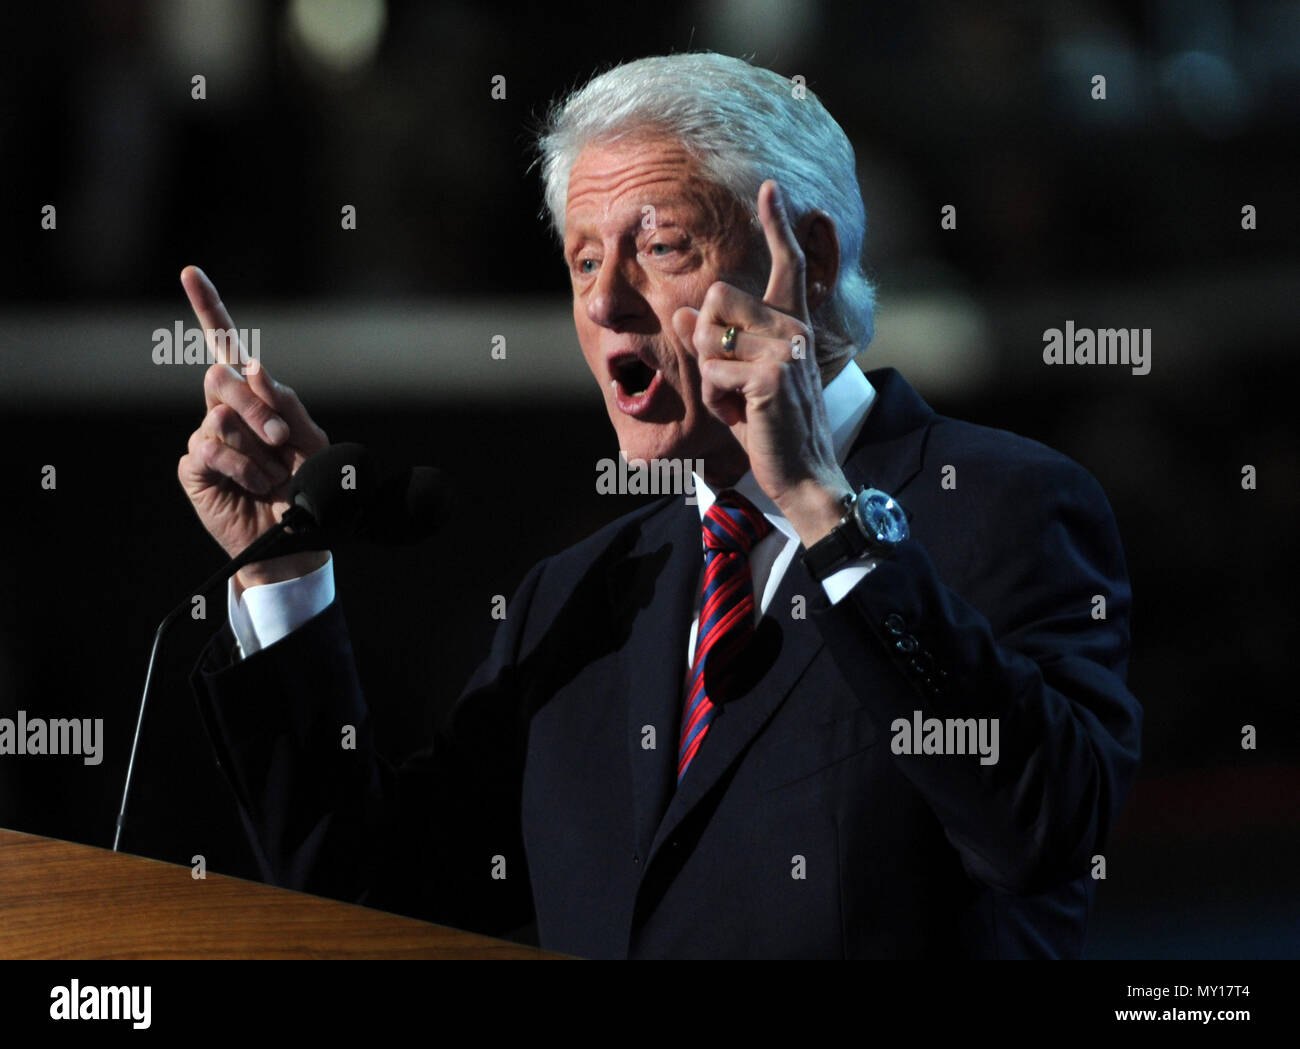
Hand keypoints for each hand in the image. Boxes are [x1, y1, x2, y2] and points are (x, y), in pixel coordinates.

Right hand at [175, 266, 330, 589]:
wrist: (300, 541)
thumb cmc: (312, 490)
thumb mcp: (315, 442)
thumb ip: (289, 402)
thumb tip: (255, 367)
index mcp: (258, 397)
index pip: (228, 346)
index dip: (209, 308)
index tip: (190, 272)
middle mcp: (227, 410)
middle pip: (223, 376)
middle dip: (258, 406)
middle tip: (282, 439)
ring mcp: (208, 437)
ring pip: (220, 415)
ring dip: (259, 449)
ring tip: (275, 478)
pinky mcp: (195, 467)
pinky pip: (211, 449)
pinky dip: (243, 468)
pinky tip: (256, 486)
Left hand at [672, 180, 850, 546]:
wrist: (804, 473)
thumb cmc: (771, 429)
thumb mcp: (738, 383)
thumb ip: (714, 346)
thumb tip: (685, 315)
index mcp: (792, 325)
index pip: (787, 266)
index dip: (779, 225)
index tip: (771, 187)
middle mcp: (794, 328)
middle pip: (716, 298)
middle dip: (706, 342)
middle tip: (732, 382)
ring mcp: (785, 349)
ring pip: (708, 337)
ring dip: (711, 377)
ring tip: (740, 402)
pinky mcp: (771, 374)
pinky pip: (713, 371)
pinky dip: (717, 400)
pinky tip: (743, 415)